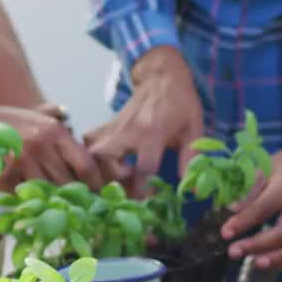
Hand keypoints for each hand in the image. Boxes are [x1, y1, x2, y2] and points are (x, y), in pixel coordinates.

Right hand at [0, 105, 102, 189]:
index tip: (97, 194)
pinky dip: (25, 195)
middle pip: (68, 183)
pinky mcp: (5, 174)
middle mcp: (41, 145)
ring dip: (48, 197)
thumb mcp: (42, 120)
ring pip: (47, 192)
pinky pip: (23, 193)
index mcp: (56, 132)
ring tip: (48, 199)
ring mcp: (22, 161)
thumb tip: (92, 162)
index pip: (85, 165)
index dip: (95, 184)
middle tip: (75, 203)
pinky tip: (22, 188)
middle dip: (72, 196)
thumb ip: (65, 136)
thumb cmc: (13, 123)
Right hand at [83, 47, 203, 195]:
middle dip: (115, 184)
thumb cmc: (180, 103)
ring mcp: (113, 127)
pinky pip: (88, 146)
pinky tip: (104, 168)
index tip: (146, 206)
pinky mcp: (105, 125)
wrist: (161, 75)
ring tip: (116, 184)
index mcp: (152, 132)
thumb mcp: (194, 130)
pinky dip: (91, 159)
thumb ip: (191, 159)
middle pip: (106, 161)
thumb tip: (191, 190)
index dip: (144, 191)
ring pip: (93, 155)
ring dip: (102, 173)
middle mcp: (128, 130)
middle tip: (128, 195)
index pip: (144, 168)